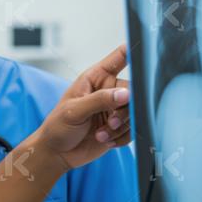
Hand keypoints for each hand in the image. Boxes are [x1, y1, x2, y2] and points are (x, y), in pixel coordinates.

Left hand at [35, 45, 130, 169]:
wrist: (58, 153)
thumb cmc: (58, 127)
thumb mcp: (74, 111)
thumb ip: (99, 100)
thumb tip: (124, 94)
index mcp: (95, 78)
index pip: (118, 58)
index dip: (132, 51)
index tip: (144, 48)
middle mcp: (107, 90)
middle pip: (133, 91)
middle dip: (124, 110)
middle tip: (110, 121)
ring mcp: (114, 108)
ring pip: (135, 112)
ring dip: (121, 127)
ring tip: (101, 133)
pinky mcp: (119, 126)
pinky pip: (133, 129)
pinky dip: (121, 137)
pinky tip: (105, 139)